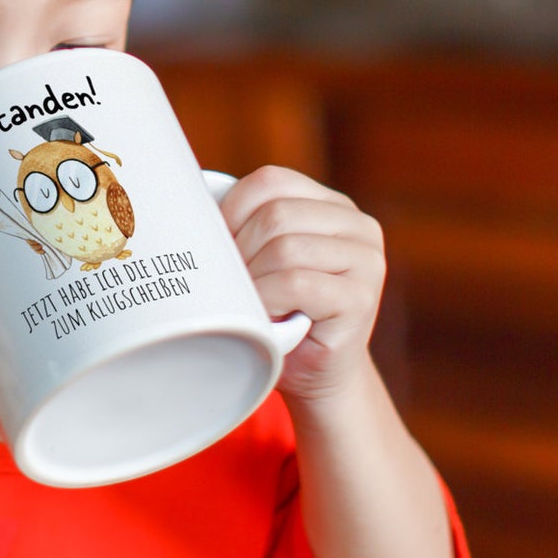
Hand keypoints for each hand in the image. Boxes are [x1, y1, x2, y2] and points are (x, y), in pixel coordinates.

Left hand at [218, 165, 385, 404]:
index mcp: (332, 206)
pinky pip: (297, 283)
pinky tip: (266, 315)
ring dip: (253, 280)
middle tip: (232, 283)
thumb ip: (247, 226)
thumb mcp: (262, 257)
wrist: (315, 376)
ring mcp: (366, 261)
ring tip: (251, 302)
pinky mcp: (361, 298)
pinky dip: (268, 300)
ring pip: (285, 248)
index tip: (216, 243)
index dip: (232, 209)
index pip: (271, 181)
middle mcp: (358, 226)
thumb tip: (191, 201)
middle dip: (240, 250)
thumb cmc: (278, 313)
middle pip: (275, 215)